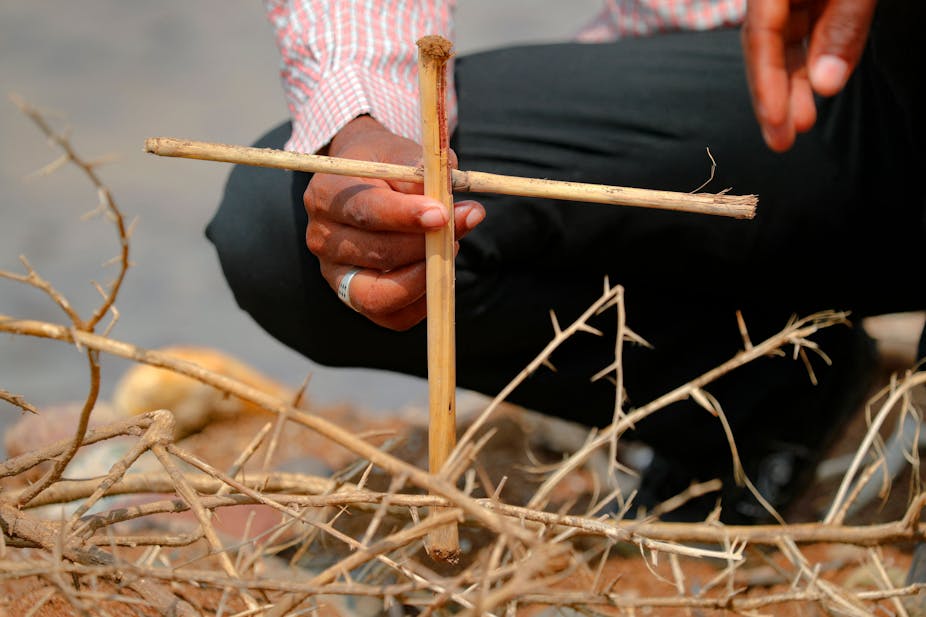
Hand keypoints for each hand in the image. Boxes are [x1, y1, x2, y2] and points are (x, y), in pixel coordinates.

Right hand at [305, 116, 484, 329]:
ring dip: (426, 274)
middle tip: (465, 222)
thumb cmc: (385, 166)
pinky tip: (439, 273)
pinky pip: (391, 317)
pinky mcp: (354, 298)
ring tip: (452, 246)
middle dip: (428, 244)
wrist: (365, 180)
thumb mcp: (399, 153)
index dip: (406, 216)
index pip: (366, 211)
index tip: (442, 214)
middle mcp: (322, 238)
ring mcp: (335, 273)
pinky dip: (422, 302)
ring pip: (382, 292)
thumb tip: (447, 199)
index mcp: (325, 194)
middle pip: (378, 253)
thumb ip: (420, 170)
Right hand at [741, 0, 876, 151]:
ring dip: (795, 85)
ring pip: (788, 43)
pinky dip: (814, 60)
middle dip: (774, 95)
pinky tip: (819, 87)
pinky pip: (809, 30)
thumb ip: (841, 27)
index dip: (764, 81)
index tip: (775, 121)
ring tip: (801, 124)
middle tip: (780, 141)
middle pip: (766, 46)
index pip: (760, 36)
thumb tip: (826, 85)